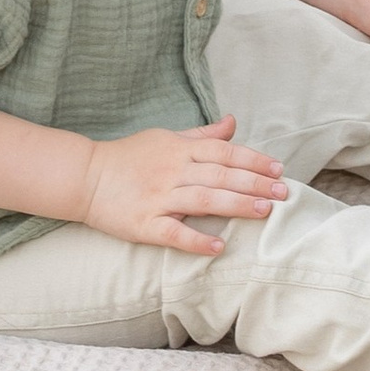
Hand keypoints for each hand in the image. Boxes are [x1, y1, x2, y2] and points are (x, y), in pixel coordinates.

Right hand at [75, 115, 288, 255]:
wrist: (86, 176)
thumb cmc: (130, 157)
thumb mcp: (167, 138)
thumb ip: (202, 135)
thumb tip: (233, 123)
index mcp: (180, 150)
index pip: (224, 152)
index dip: (253, 159)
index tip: (277, 169)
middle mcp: (173, 171)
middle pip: (221, 175)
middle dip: (255, 183)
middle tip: (283, 193)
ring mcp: (159, 198)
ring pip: (204, 200)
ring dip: (236, 205)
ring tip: (264, 212)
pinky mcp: (144, 224)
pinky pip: (174, 233)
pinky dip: (196, 240)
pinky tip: (218, 247)